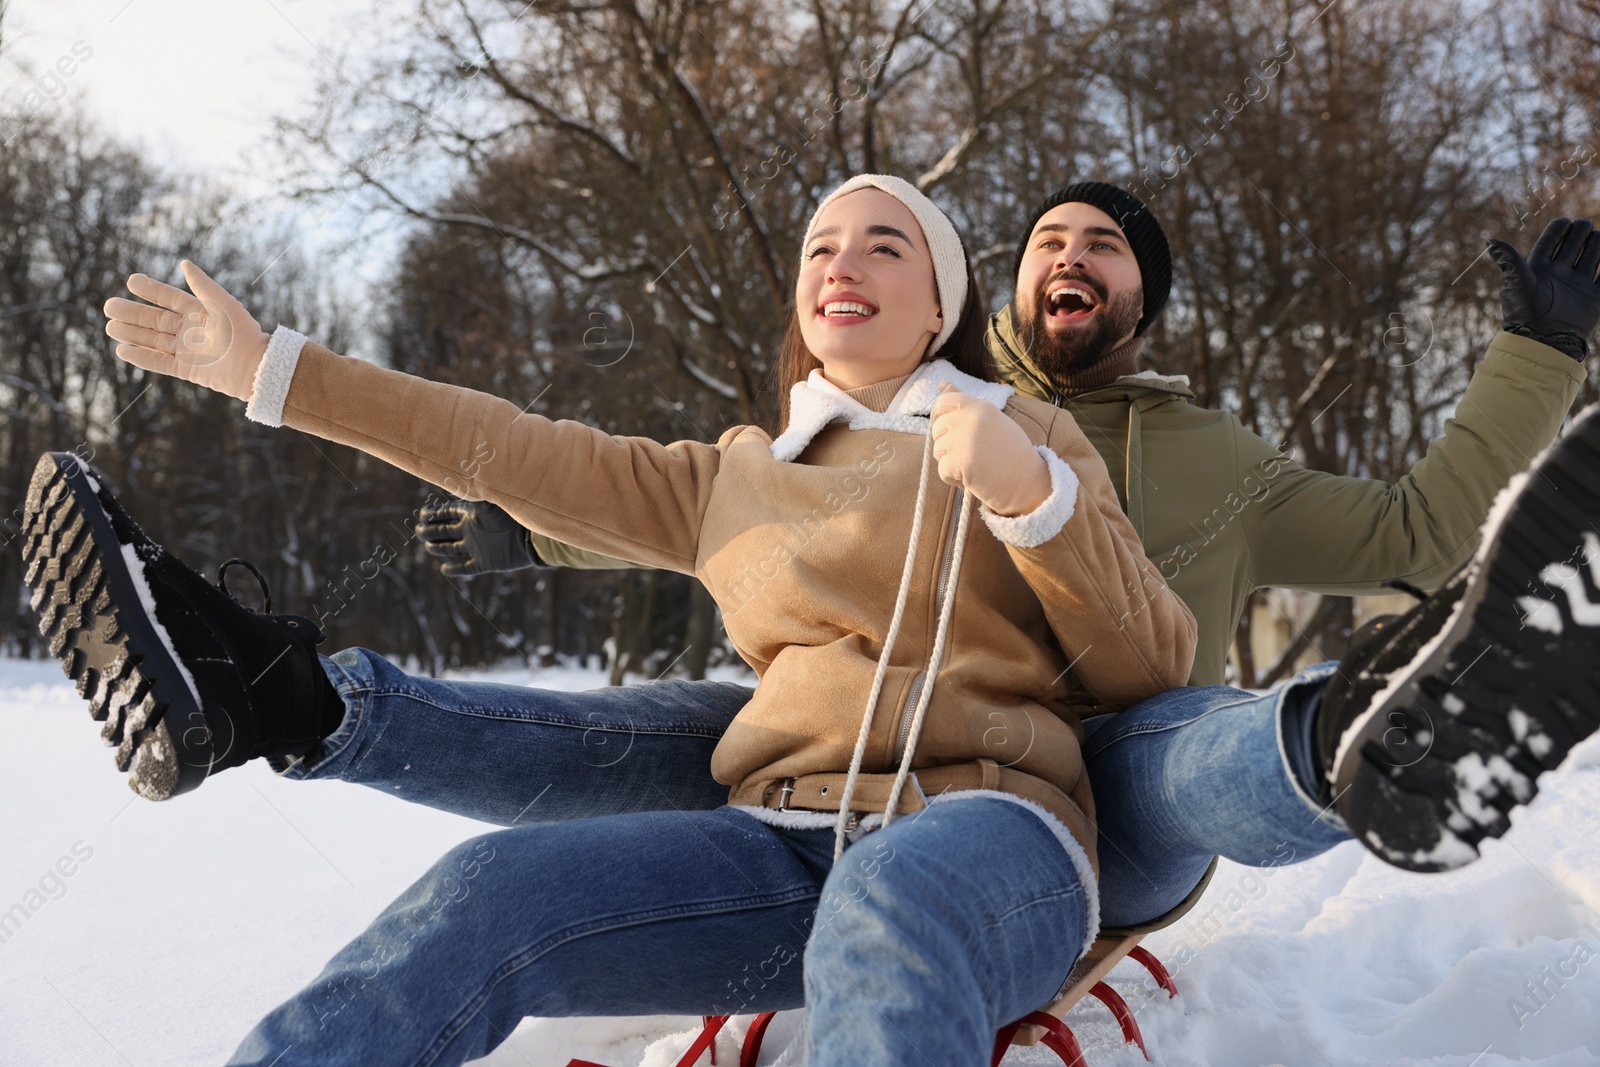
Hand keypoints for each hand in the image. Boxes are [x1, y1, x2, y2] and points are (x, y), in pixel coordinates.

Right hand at [102, 261, 270, 398]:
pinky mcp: (186, 370)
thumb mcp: (223, 305)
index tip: (131, 280)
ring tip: (110, 326)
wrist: (255, 368)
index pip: (169, 299)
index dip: (151, 290)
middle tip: (108, 306)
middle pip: (154, 320)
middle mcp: (190, 331)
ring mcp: (187, 351)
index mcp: (200, 313)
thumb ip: (202, 286)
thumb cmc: (243, 334)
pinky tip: (122, 350)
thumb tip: (183, 263)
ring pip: (153, 340)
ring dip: (131, 333)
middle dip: (132, 313)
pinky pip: (159, 363)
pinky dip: (141, 357)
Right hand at [415, 500, 538, 576]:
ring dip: (438, 548)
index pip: (445, 513)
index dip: (432, 514)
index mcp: (471, 514)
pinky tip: (445, 568)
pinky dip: (455, 569)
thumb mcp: (489, 501)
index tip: (422, 515)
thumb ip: (472, 492)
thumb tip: (454, 476)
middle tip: (419, 531)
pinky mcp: (484, 563)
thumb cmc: (512, 515)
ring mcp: (477, 547)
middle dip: (429, 531)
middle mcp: (472, 530)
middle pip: (444, 531)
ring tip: (429, 546)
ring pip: (451, 548)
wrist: (531, 537)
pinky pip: (466, 567)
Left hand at [929, 382, 1050, 516]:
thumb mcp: (991, 420)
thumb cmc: (1010, 452)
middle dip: (947, 444)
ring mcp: (966, 440)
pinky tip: (974, 477)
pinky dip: (954, 478)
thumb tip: (940, 384)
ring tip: (976, 465)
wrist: (1028, 482)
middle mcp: (972, 419)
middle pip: (937, 428)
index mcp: (980, 406)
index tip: (948, 429)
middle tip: (972, 453)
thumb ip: (965, 404)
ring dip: (952, 462)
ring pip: (938, 450)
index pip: (943, 402)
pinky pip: (942, 470)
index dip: (939, 417)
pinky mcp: (962, 462)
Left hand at [1486, 218, 1599, 360]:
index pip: (1549, 244)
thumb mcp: (1517, 283)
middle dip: (1579, 233)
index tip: (1564, 220)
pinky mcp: (1593, 299)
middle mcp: (1559, 277)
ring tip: (1599, 234)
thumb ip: (1509, 260)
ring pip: (1590, 259)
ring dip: (1596, 245)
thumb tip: (1490, 240)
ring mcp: (1577, 287)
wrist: (1544, 341)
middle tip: (1584, 224)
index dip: (1556, 231)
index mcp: (1539, 271)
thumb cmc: (1525, 313)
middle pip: (1572, 247)